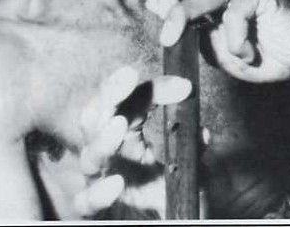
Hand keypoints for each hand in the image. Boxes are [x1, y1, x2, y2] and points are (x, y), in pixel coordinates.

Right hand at [73, 66, 191, 216]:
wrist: (156, 224)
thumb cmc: (162, 196)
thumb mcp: (182, 169)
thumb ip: (190, 150)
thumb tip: (203, 133)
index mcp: (128, 135)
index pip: (133, 101)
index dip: (154, 88)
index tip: (183, 86)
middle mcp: (109, 153)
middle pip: (99, 114)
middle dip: (110, 93)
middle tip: (128, 77)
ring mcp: (99, 180)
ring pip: (89, 155)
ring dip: (102, 139)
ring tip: (119, 125)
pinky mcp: (97, 211)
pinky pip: (86, 201)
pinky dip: (97, 193)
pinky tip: (116, 184)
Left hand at [146, 0, 289, 82]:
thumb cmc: (260, 51)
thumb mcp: (214, 48)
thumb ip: (189, 28)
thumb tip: (157, 6)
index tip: (158, 13)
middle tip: (164, 15)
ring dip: (186, 15)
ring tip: (179, 39)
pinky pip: (235, 11)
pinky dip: (234, 38)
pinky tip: (245, 52)